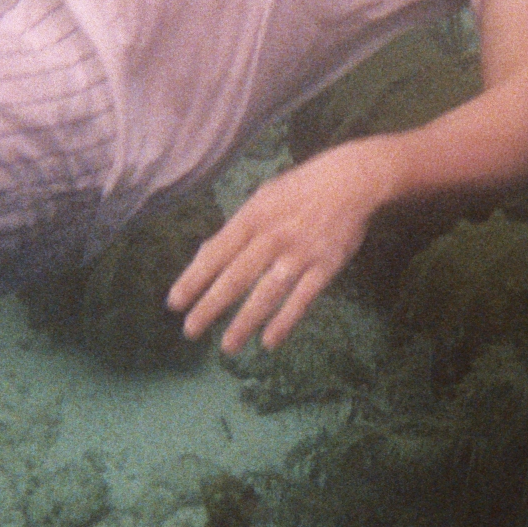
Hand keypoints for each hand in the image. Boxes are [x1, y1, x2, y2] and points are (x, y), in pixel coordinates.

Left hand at [168, 138, 400, 353]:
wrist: (353, 180)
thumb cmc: (302, 187)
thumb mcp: (264, 197)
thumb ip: (238, 226)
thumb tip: (207, 253)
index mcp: (253, 217)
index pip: (215, 253)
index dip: (194, 279)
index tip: (174, 303)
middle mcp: (272, 237)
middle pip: (235, 278)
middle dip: (210, 306)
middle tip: (190, 331)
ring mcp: (299, 254)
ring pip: (266, 294)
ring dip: (244, 322)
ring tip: (227, 346)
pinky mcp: (325, 267)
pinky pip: (302, 299)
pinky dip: (285, 322)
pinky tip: (269, 342)